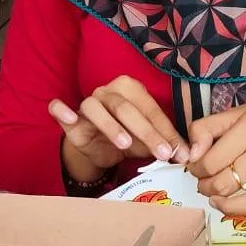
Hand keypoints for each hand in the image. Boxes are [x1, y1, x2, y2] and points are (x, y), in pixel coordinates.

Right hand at [49, 76, 189, 181]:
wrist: (99, 148)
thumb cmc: (127, 137)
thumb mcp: (148, 140)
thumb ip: (165, 143)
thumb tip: (186, 155)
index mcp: (131, 89)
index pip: (150, 109)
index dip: (166, 131)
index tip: (179, 153)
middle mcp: (108, 92)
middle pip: (125, 107)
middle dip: (146, 131)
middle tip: (162, 153)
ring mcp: (87, 103)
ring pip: (95, 107)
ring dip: (110, 125)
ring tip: (124, 144)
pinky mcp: (69, 119)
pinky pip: (59, 109)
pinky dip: (62, 110)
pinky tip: (68, 117)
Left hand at [186, 96, 245, 222]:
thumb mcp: (239, 112)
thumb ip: (207, 128)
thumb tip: (191, 155)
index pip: (211, 161)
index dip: (197, 170)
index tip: (197, 170)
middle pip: (229, 182)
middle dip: (209, 189)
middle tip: (205, 186)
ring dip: (232, 207)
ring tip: (219, 203)